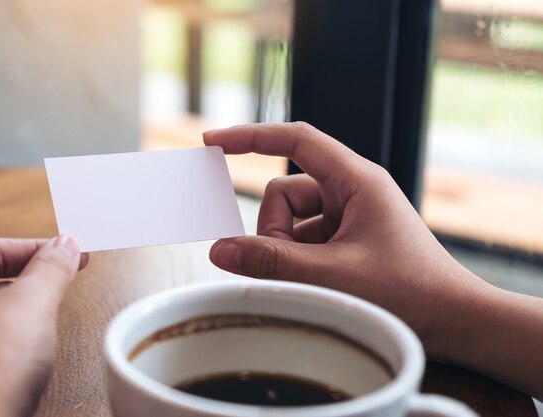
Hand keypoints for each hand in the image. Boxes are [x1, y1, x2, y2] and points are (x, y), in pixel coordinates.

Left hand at [0, 237, 87, 416]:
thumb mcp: (32, 303)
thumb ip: (51, 267)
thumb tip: (64, 244)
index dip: (37, 247)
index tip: (69, 251)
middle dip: (33, 275)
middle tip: (66, 274)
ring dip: (25, 304)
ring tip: (52, 308)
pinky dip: (14, 331)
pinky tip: (32, 343)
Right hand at [204, 122, 488, 355]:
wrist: (455, 321)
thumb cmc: (410, 291)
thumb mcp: (333, 276)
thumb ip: (272, 262)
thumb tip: (218, 250)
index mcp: (356, 180)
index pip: (296, 140)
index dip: (251, 137)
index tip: (212, 141)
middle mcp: (350, 191)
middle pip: (283, 194)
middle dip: (274, 232)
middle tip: (291, 270)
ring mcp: (348, 217)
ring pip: (289, 222)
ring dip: (286, 252)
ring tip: (312, 282)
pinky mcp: (345, 241)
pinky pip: (302, 241)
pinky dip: (298, 262)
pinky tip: (319, 286)